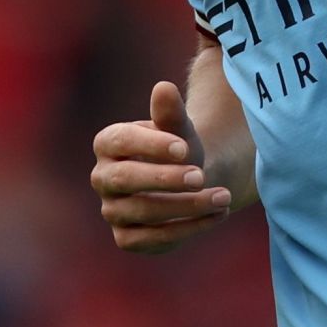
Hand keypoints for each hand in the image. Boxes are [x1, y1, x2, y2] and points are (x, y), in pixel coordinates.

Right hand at [90, 81, 233, 253]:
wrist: (189, 181)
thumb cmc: (179, 149)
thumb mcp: (179, 130)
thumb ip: (170, 112)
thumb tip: (163, 87)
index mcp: (108, 143)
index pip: (120, 141)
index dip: (151, 145)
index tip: (184, 148)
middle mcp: (103, 177)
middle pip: (125, 179)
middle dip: (166, 179)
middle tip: (201, 176)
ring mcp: (112, 210)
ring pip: (143, 211)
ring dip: (187, 206)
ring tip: (223, 197)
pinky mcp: (127, 238)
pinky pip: (153, 239)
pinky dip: (189, 228)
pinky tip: (217, 215)